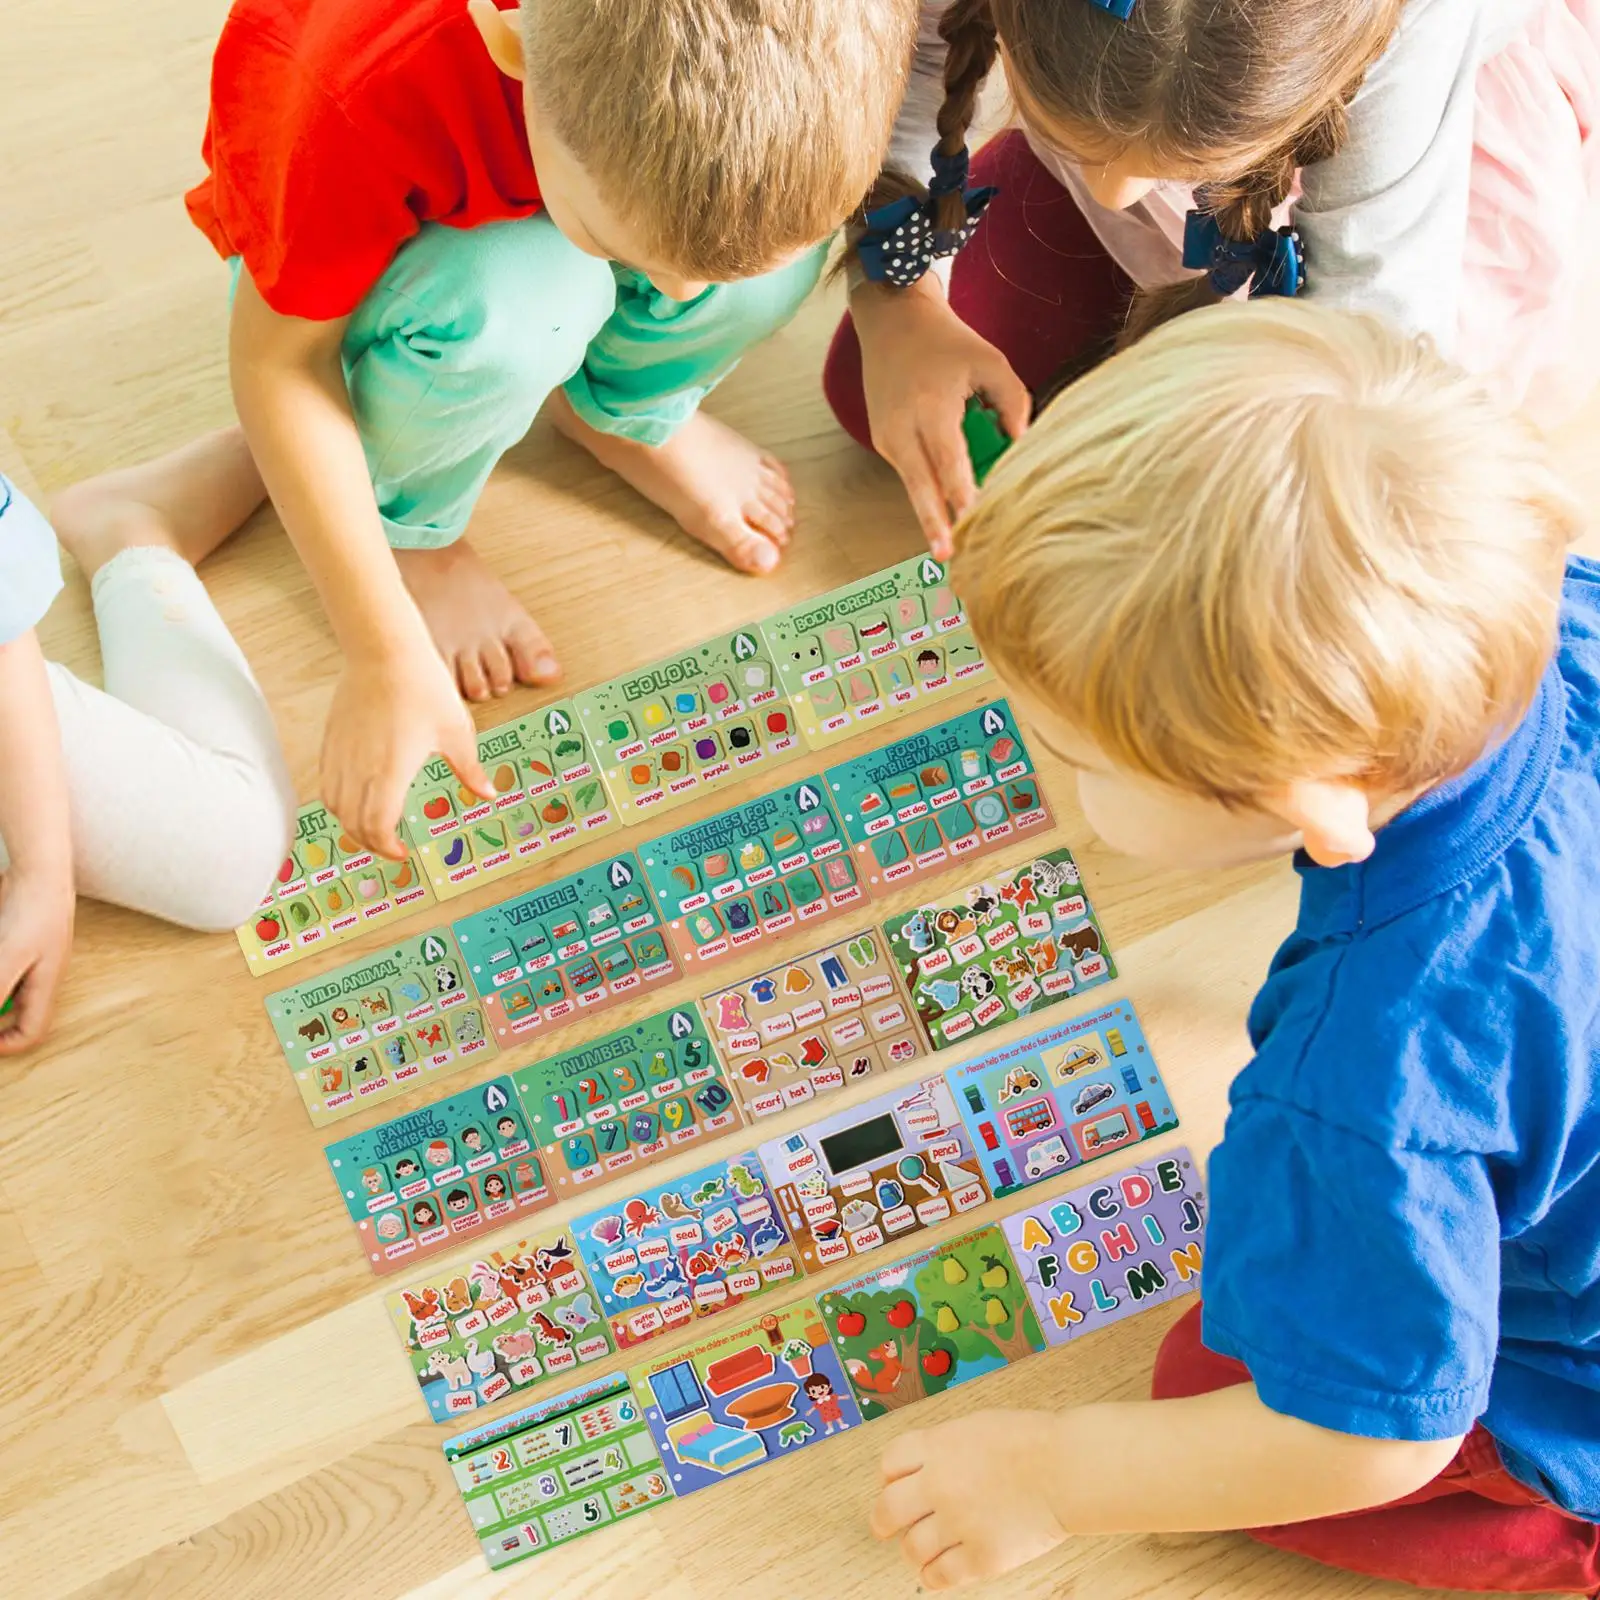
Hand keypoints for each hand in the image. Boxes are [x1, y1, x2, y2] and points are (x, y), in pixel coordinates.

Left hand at [0, 864, 74, 1054]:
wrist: (38, 871)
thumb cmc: (35, 911)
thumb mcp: (9, 958)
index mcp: (43, 987)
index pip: (30, 1032)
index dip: (4, 1045)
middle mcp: (35, 978)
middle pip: (10, 1013)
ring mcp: (22, 960)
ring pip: (2, 988)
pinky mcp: (10, 944)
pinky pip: (1, 968)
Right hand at [321, 648, 493, 859]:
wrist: (384, 649)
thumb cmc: (423, 686)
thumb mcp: (457, 732)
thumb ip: (470, 770)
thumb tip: (488, 793)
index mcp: (390, 771)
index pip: (377, 827)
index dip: (386, 847)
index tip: (401, 851)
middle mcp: (358, 767)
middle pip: (352, 824)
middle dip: (370, 842)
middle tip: (389, 845)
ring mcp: (340, 754)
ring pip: (335, 806)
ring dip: (351, 823)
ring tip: (373, 826)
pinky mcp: (331, 740)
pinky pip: (327, 782)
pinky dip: (339, 800)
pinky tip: (358, 796)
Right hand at [853, 279, 1030, 557]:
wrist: (892, 322)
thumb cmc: (947, 342)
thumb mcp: (991, 362)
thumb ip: (1014, 404)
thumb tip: (1022, 449)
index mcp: (930, 407)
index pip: (949, 463)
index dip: (962, 496)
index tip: (976, 522)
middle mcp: (901, 428)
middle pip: (921, 488)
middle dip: (936, 525)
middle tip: (948, 557)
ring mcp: (887, 439)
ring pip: (914, 487)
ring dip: (934, 514)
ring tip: (950, 546)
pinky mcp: (883, 443)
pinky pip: (911, 473)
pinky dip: (930, 488)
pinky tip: (950, 500)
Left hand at [870, 1409, 1070, 1589]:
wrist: (1067, 1469)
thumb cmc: (1031, 1442)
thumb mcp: (976, 1426)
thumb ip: (944, 1446)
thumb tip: (920, 1467)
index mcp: (938, 1447)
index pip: (889, 1464)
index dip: (887, 1478)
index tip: (890, 1486)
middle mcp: (940, 1485)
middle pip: (888, 1509)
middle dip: (883, 1521)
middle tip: (885, 1526)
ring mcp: (959, 1523)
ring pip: (911, 1548)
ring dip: (912, 1551)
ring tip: (921, 1550)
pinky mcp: (981, 1557)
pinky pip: (940, 1576)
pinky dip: (933, 1577)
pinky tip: (937, 1571)